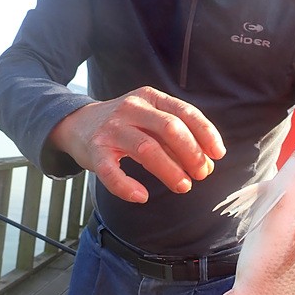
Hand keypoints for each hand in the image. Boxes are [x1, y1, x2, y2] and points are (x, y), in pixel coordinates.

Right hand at [48, 86, 225, 202]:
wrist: (77, 123)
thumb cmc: (127, 126)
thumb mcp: (152, 121)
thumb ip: (178, 139)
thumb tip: (207, 163)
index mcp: (151, 98)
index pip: (185, 112)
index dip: (206, 134)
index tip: (218, 154)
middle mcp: (132, 108)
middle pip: (170, 128)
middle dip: (191, 153)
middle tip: (202, 174)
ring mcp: (112, 128)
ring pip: (146, 149)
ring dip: (169, 171)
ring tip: (183, 187)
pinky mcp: (94, 150)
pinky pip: (111, 171)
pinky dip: (126, 186)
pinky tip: (141, 196)